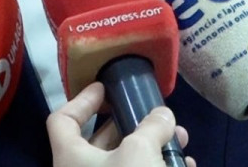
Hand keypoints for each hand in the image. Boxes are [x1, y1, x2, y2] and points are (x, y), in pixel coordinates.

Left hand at [46, 82, 194, 166]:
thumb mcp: (139, 152)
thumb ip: (151, 127)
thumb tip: (162, 115)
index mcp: (70, 157)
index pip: (62, 120)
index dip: (82, 100)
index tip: (107, 89)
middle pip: (100, 141)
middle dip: (134, 125)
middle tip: (159, 117)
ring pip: (124, 163)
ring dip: (152, 148)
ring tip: (181, 142)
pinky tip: (185, 166)